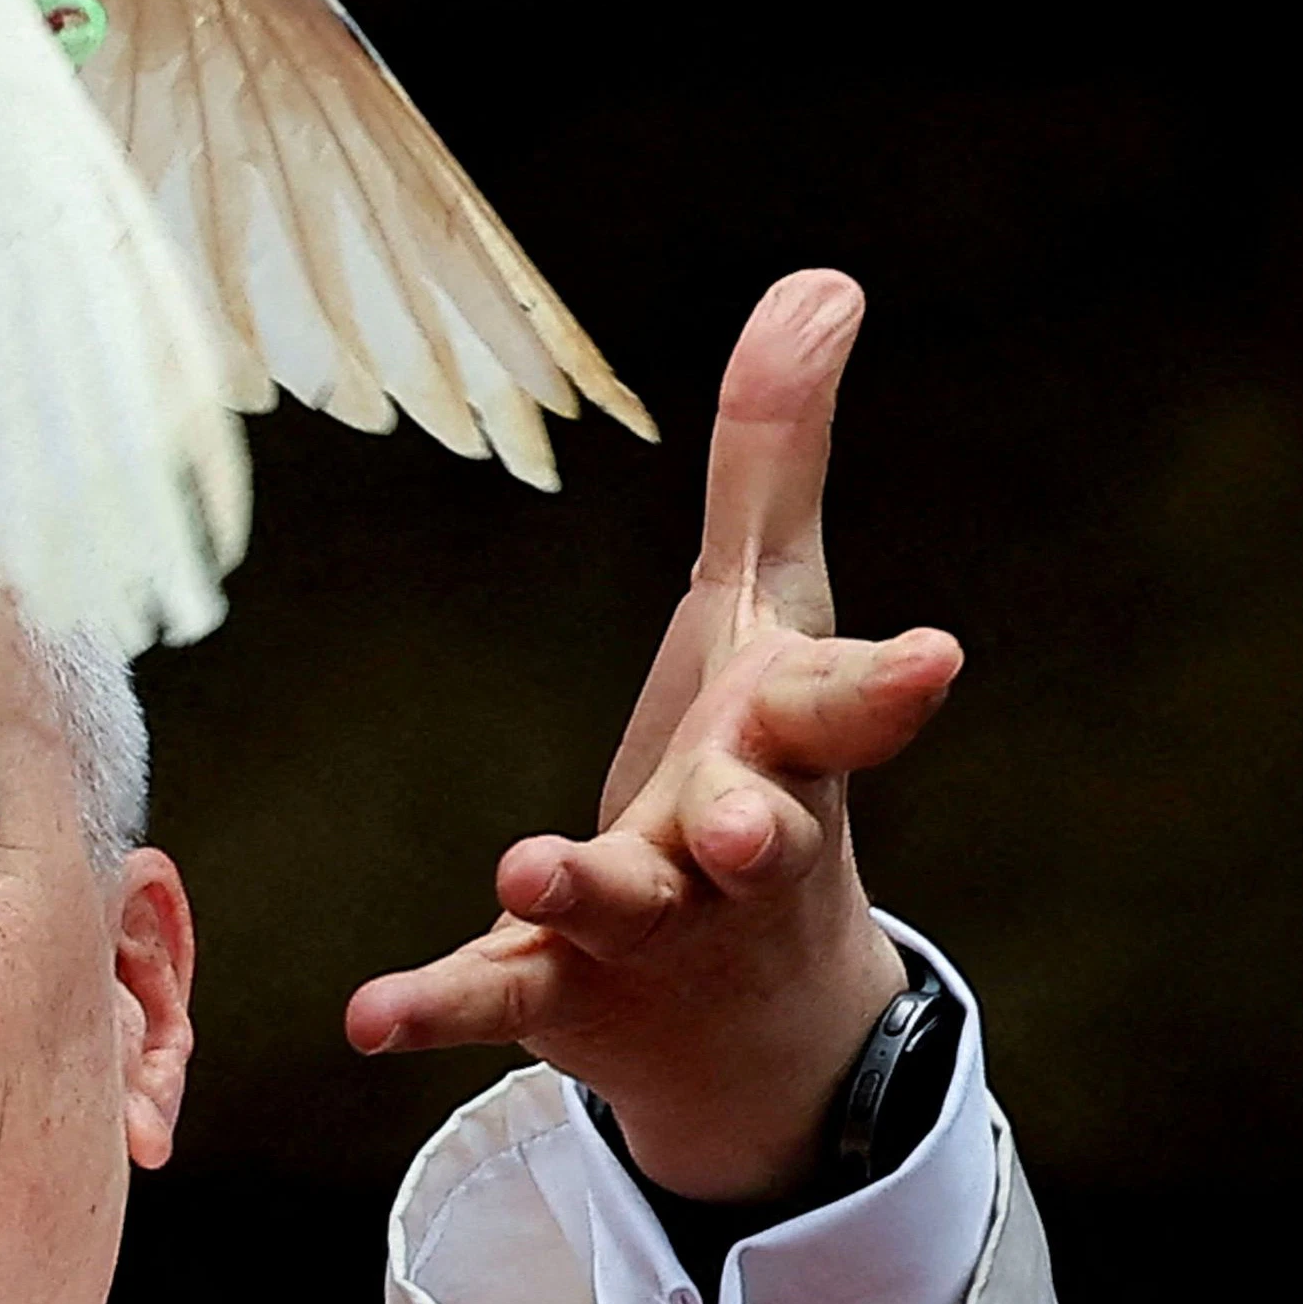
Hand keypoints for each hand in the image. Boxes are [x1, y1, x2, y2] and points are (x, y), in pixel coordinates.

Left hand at [345, 271, 952, 1201]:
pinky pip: (495, 995)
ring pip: (619, 911)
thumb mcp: (769, 615)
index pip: (845, 712)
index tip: (936, 657)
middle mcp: (734, 850)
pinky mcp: (558, 990)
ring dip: (577, 888)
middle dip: (752, 828)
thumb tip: (825, 279)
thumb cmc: (761, 771)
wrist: (757, 1024)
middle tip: (740, 825)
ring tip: (525, 867)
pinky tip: (366, 1015)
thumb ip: (776, 455)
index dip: (890, 687)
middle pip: (756, 835)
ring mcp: (649, 929)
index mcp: (789, 753)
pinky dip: (436, 1003)